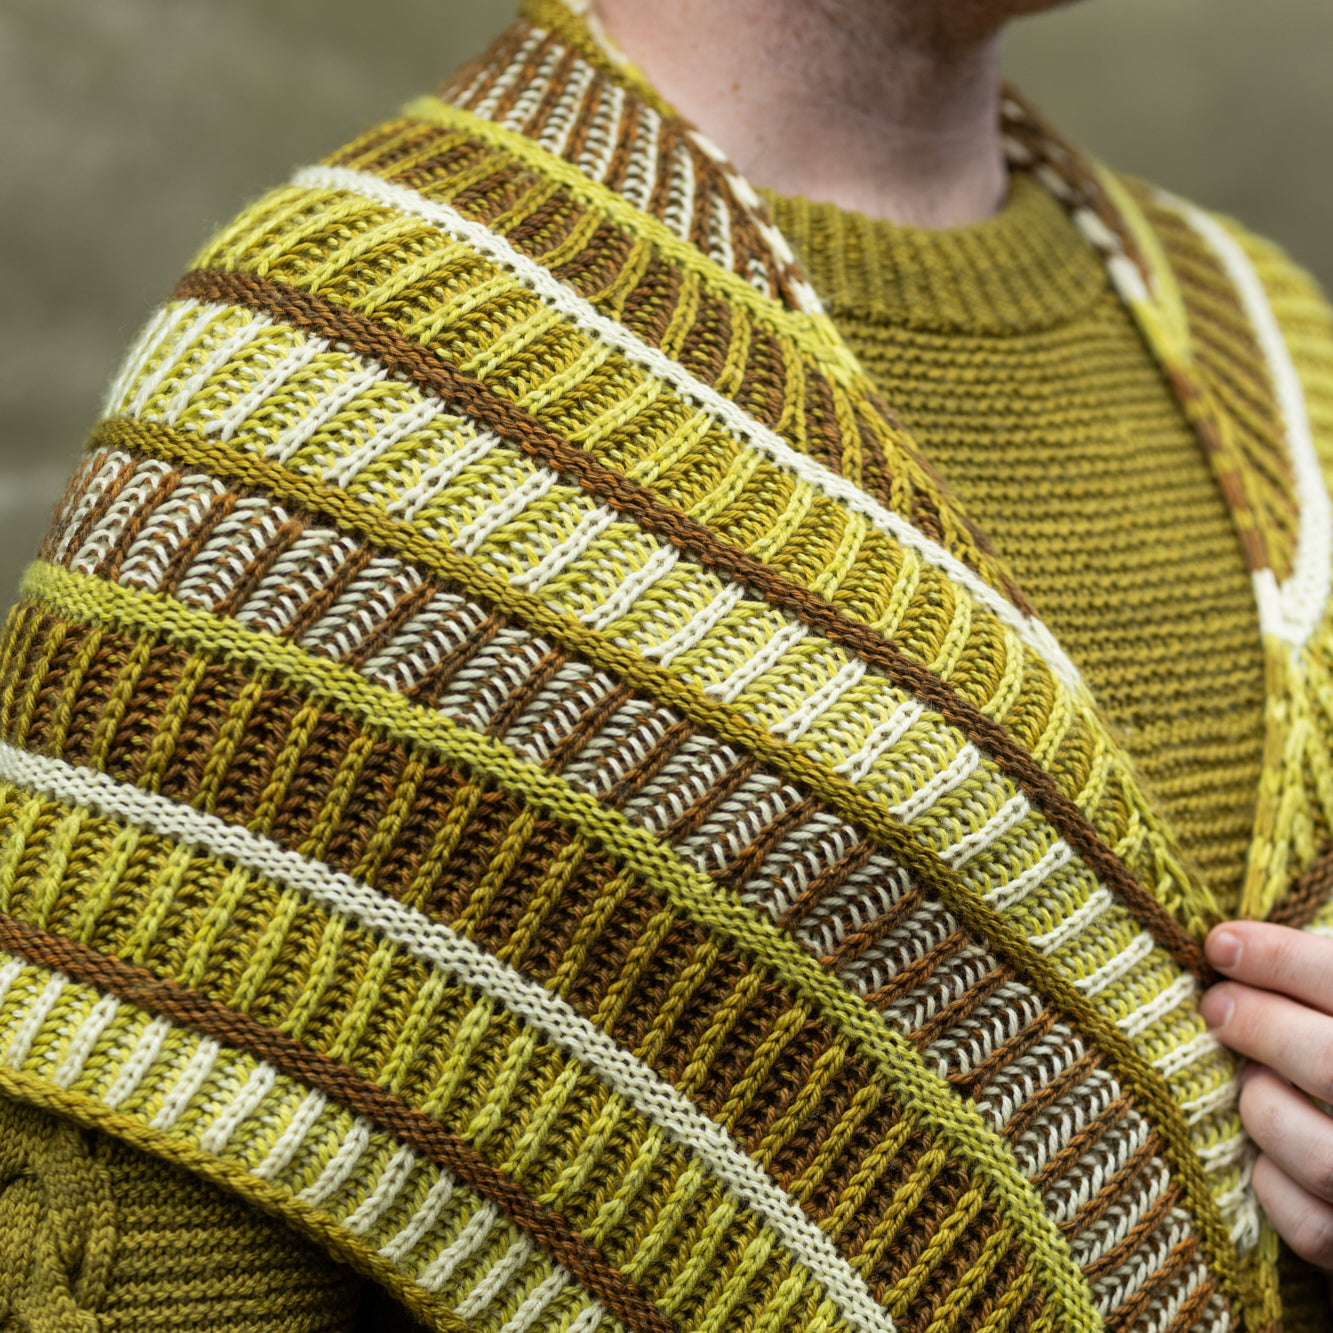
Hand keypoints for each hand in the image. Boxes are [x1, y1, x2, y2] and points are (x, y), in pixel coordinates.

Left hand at [1201, 921, 1332, 1269]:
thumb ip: (1314, 985)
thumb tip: (1229, 947)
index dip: (1281, 958)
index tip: (1220, 944)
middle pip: (1332, 1065)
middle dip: (1259, 1027)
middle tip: (1215, 1006)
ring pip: (1318, 1156)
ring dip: (1263, 1107)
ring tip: (1250, 1081)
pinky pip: (1309, 1226)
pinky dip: (1270, 1183)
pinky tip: (1262, 1151)